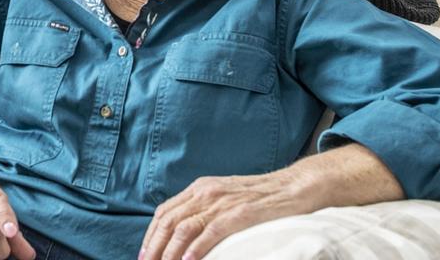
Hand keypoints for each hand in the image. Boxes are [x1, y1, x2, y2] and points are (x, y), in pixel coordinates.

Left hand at [139, 172, 315, 259]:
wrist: (294, 186)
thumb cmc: (261, 196)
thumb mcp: (225, 195)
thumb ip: (205, 207)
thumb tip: (183, 230)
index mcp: (200, 187)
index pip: (165, 211)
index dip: (151, 234)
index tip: (145, 252)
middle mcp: (205, 192)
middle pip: (169, 221)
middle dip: (154, 245)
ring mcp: (221, 202)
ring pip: (183, 228)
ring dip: (169, 251)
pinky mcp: (238, 214)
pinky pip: (209, 233)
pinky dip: (195, 250)